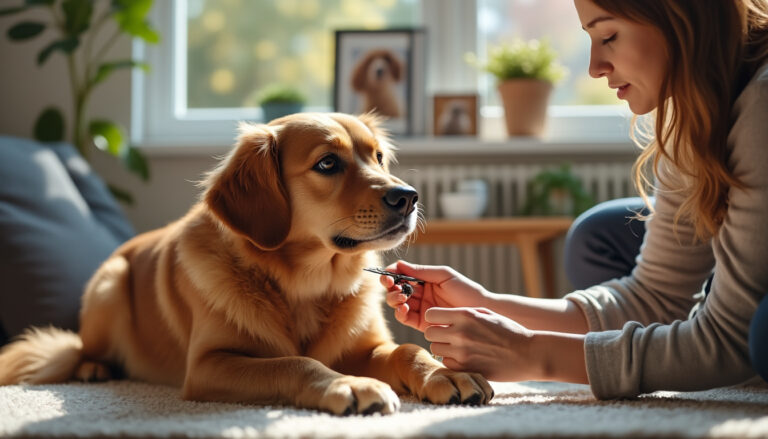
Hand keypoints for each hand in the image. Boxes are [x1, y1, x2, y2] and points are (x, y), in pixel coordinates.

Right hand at [381, 261, 488, 331]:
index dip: (391, 274)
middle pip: (396, 289)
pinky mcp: (422, 323)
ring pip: (397, 303)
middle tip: (392, 284)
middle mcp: (419, 294)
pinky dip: (399, 313)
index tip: (388, 274)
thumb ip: (422, 271)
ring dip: (394, 299)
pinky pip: (404, 318)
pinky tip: (404, 308)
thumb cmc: (466, 290)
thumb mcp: (444, 275)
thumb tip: (398, 264)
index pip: (402, 275)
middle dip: (390, 286)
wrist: (480, 310)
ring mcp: (420, 308)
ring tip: (401, 296)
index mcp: (424, 280)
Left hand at [424, 307, 538, 381]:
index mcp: (465, 315)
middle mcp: (460, 333)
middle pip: (429, 332)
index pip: (430, 314)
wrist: (528, 354)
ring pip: (435, 348)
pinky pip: (446, 362)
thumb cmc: (508, 331)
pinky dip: (451, 360)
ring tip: (458, 346)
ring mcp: (462, 352)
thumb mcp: (486, 313)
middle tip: (448, 334)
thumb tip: (443, 315)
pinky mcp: (466, 368)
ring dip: (443, 347)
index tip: (441, 320)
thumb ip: (463, 313)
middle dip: (437, 333)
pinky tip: (464, 357)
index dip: (434, 317)